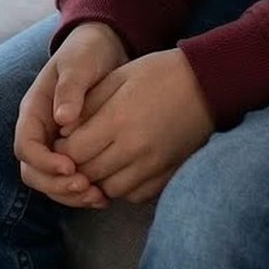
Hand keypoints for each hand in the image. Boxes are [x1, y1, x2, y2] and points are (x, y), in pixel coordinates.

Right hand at [13, 22, 127, 208]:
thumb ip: (69, 88)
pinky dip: (82, 194)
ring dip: (70, 195)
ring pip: (50, 182)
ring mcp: (55, 144)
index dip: (44, 162)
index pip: (25, 146)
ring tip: (98, 197)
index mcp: (34, 111)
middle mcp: (40, 132)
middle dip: (56, 186)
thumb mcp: (78, 64)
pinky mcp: (74, 153)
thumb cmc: (86, 53)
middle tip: (86, 187)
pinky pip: (69, 181)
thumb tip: (62, 119)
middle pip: (33, 172)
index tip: (70, 167)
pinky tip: (103, 196)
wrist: (104, 50)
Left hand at [53, 48, 214, 204]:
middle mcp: (134, 148)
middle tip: (79, 150)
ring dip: (99, 178)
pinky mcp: (167, 174)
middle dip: (77, 165)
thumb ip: (87, 105)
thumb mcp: (118, 77)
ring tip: (100, 158)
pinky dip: (123, 186)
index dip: (62, 149)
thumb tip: (63, 131)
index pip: (73, 152)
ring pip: (110, 189)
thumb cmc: (158, 74)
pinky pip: (134, 195)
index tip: (64, 139)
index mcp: (117, 119)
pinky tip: (122, 167)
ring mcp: (153, 165)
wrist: (207, 83)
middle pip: (88, 173)